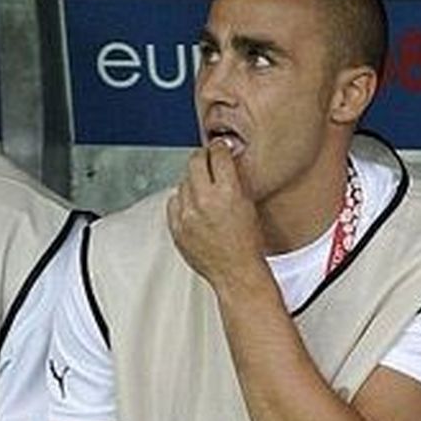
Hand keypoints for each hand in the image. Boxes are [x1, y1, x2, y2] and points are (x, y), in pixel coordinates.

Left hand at [166, 141, 264, 287]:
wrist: (236, 272)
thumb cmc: (247, 243)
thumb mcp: (247, 204)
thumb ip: (233, 179)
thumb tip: (222, 158)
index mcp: (227, 193)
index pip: (217, 154)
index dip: (219, 149)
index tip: (218, 149)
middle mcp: (205, 202)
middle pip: (194, 161)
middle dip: (202, 158)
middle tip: (207, 161)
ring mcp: (188, 216)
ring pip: (183, 182)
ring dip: (192, 183)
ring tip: (204, 193)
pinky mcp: (177, 228)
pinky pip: (173, 202)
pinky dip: (182, 201)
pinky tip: (193, 208)